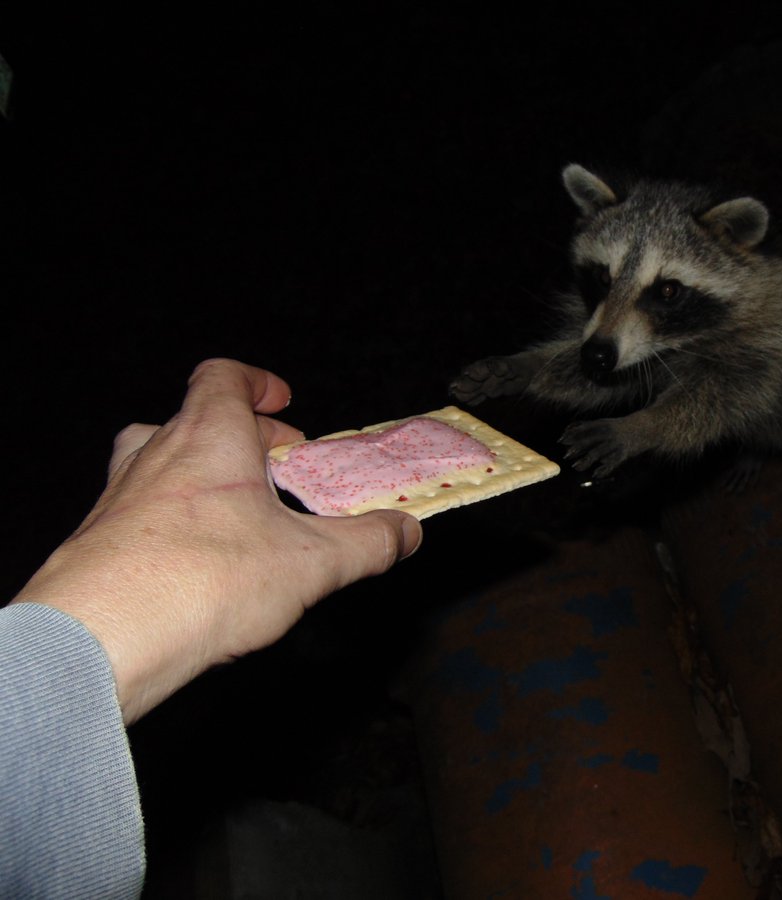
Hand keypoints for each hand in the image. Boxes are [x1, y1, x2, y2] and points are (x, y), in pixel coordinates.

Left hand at [12, 359, 421, 723]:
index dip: (256, 383)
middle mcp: (156, 455)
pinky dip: (175, 523)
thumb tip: (407, 532)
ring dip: (201, 478)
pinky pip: (140, 514)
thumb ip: (368, 544)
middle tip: (278, 468)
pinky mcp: (98, 543)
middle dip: (242, 439)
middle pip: (194, 421)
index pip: (223, 377)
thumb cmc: (206, 579)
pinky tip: (202, 567)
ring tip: (239, 515)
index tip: (283, 402)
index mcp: (209, 436)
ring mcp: (119, 498)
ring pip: (160, 465)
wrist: (103, 638)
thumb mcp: (313, 563)